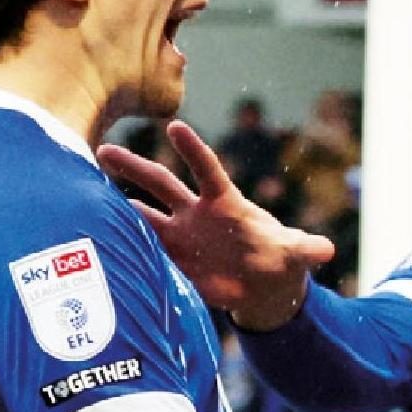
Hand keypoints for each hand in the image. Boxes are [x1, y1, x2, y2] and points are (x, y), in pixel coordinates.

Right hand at [96, 120, 333, 331]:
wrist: (263, 285)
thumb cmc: (280, 260)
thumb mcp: (296, 255)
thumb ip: (306, 249)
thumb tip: (328, 251)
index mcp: (226, 204)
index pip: (207, 171)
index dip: (193, 150)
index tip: (175, 126)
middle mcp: (197, 212)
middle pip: (161, 183)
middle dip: (134, 167)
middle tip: (103, 149)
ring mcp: (180, 233)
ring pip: (142, 211)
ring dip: (116, 201)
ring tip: (84, 187)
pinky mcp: (172, 256)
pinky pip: (142, 244)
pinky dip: (122, 239)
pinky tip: (92, 231)